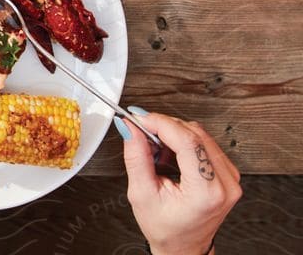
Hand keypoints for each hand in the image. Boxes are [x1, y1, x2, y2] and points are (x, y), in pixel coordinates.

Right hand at [124, 112, 240, 254]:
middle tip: (140, 131)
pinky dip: (183, 140)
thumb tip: (130, 128)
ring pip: (200, 134)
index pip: (187, 141)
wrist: (184, 246)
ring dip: (173, 132)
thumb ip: (136, 157)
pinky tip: (170, 153)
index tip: (138, 118)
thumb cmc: (167, 229)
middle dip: (163, 126)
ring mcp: (230, 178)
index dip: (160, 123)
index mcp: (206, 192)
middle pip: (195, 133)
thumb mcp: (141, 194)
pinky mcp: (228, 173)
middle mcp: (225, 183)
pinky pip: (205, 142)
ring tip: (155, 149)